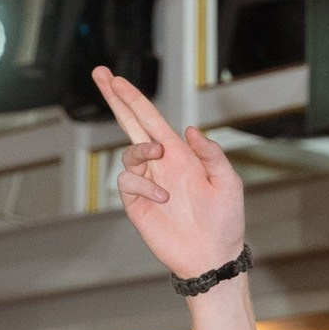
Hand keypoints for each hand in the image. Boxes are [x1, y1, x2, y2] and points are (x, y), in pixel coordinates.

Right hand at [91, 70, 244, 284]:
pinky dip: (143, 184)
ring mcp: (147, 183)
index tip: (116, 79)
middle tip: (100, 73)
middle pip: (130, 124)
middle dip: (115, 99)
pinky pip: (127, 182)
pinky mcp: (137, 204)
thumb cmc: (225, 221)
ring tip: (158, 156)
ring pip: (129, 153)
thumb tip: (189, 130)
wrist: (211, 257)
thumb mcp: (228, 183)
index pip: (151, 119)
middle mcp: (160, 164)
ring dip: (141, 150)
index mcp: (180, 154)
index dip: (133, 98)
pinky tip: (162, 196)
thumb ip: (211, 154)